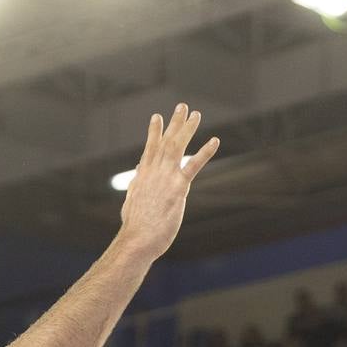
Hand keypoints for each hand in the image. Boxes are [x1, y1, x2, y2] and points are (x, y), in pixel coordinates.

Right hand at [119, 105, 218, 262]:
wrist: (137, 239)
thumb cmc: (135, 228)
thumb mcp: (132, 204)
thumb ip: (136, 188)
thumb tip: (137, 178)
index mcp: (142, 177)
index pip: (149, 149)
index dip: (154, 132)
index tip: (157, 117)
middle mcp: (153, 172)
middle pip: (165, 142)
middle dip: (174, 123)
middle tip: (182, 106)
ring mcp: (166, 177)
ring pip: (177, 146)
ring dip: (187, 128)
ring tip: (196, 115)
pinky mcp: (178, 187)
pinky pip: (194, 165)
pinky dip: (204, 151)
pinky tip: (214, 141)